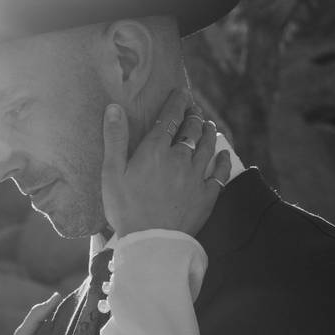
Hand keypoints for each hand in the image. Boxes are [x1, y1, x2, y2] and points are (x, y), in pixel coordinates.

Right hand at [101, 89, 230, 237]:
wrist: (152, 242)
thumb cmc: (125, 208)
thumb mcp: (111, 173)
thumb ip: (114, 138)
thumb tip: (114, 108)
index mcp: (155, 151)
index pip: (170, 118)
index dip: (177, 102)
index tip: (181, 92)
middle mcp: (180, 158)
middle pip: (192, 130)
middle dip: (194, 115)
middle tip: (194, 109)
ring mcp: (196, 177)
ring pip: (208, 146)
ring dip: (208, 132)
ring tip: (208, 124)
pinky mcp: (207, 195)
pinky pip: (220, 173)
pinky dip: (222, 160)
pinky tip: (222, 154)